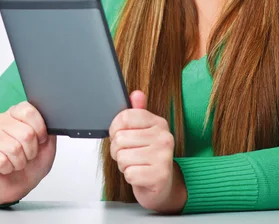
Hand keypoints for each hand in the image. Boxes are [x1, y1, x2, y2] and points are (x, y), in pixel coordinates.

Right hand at [0, 101, 56, 205]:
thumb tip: (50, 120)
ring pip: (13, 148)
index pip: (28, 111)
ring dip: (20, 161)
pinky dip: (8, 168)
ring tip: (18, 161)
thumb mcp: (48, 144)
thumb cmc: (32, 162)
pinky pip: (1, 161)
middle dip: (31, 150)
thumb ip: (49, 129)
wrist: (18, 184)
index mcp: (17, 113)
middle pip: (25, 133)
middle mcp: (1, 119)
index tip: (41, 140)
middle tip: (28, 155)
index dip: (40, 129)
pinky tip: (6, 167)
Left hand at [109, 91, 186, 212]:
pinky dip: (130, 177)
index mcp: (158, 122)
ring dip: (124, 165)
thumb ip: (137, 113)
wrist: (162, 185)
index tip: (119, 135)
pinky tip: (140, 175)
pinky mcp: (160, 175)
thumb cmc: (148, 157)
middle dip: (117, 151)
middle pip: (120, 138)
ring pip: (122, 157)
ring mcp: (164, 156)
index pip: (125, 117)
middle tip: (129, 155)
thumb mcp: (142, 132)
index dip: (114, 128)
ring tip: (135, 165)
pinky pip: (129, 173)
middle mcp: (164, 137)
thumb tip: (136, 94)